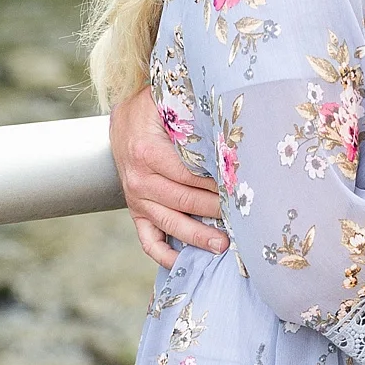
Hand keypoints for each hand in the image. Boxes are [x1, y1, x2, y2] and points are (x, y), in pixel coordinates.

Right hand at [109, 86, 225, 268]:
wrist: (123, 120)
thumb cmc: (152, 109)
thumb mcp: (167, 101)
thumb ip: (191, 112)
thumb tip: (225, 123)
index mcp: (146, 152)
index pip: (187, 175)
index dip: (213, 184)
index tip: (238, 189)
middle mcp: (138, 179)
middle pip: (182, 201)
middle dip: (213, 211)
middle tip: (241, 220)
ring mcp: (136, 199)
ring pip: (169, 223)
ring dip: (196, 237)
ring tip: (223, 245)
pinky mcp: (136, 212)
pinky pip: (148, 240)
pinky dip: (164, 255)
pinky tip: (185, 262)